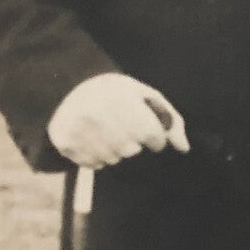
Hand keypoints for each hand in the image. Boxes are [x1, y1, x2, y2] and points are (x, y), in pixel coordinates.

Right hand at [48, 73, 189, 169]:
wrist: (65, 85)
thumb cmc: (114, 92)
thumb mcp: (145, 96)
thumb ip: (170, 120)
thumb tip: (184, 149)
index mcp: (123, 99)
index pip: (154, 136)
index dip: (152, 135)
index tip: (142, 125)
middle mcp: (101, 116)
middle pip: (132, 150)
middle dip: (131, 141)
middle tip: (118, 125)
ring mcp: (82, 132)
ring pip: (114, 159)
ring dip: (113, 149)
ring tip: (104, 130)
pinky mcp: (68, 145)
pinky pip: (95, 164)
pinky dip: (96, 155)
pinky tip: (91, 138)